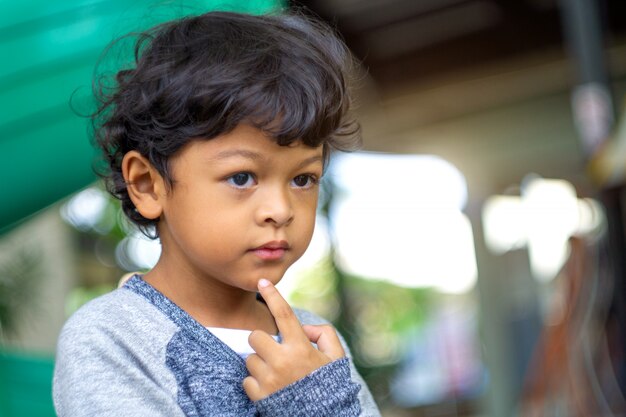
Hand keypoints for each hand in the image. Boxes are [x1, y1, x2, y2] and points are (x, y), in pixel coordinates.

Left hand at [242, 279, 345, 400]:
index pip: (284, 314)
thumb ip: (324, 335)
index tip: (263, 282)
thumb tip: (304, 328)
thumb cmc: (329, 386)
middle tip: (275, 353)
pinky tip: (271, 388)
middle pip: (255, 336)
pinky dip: (256, 383)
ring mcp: (269, 379)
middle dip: (263, 342)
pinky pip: (246, 380)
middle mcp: (282, 361)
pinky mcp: (259, 395)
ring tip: (277, 375)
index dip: (273, 295)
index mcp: (301, 348)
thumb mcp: (336, 358)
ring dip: (260, 364)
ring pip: (250, 359)